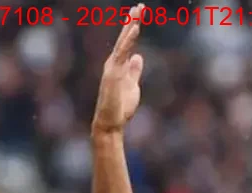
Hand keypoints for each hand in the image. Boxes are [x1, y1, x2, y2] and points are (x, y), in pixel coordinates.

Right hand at [91, 3, 143, 133]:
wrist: (111, 123)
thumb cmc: (120, 108)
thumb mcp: (132, 86)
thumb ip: (134, 71)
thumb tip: (138, 56)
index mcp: (118, 65)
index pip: (127, 43)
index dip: (133, 29)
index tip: (139, 15)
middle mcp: (113, 63)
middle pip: (124, 39)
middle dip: (132, 22)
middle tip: (140, 6)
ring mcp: (112, 67)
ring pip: (122, 43)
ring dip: (130, 27)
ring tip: (137, 12)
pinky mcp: (113, 74)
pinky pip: (121, 53)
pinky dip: (128, 41)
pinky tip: (134, 29)